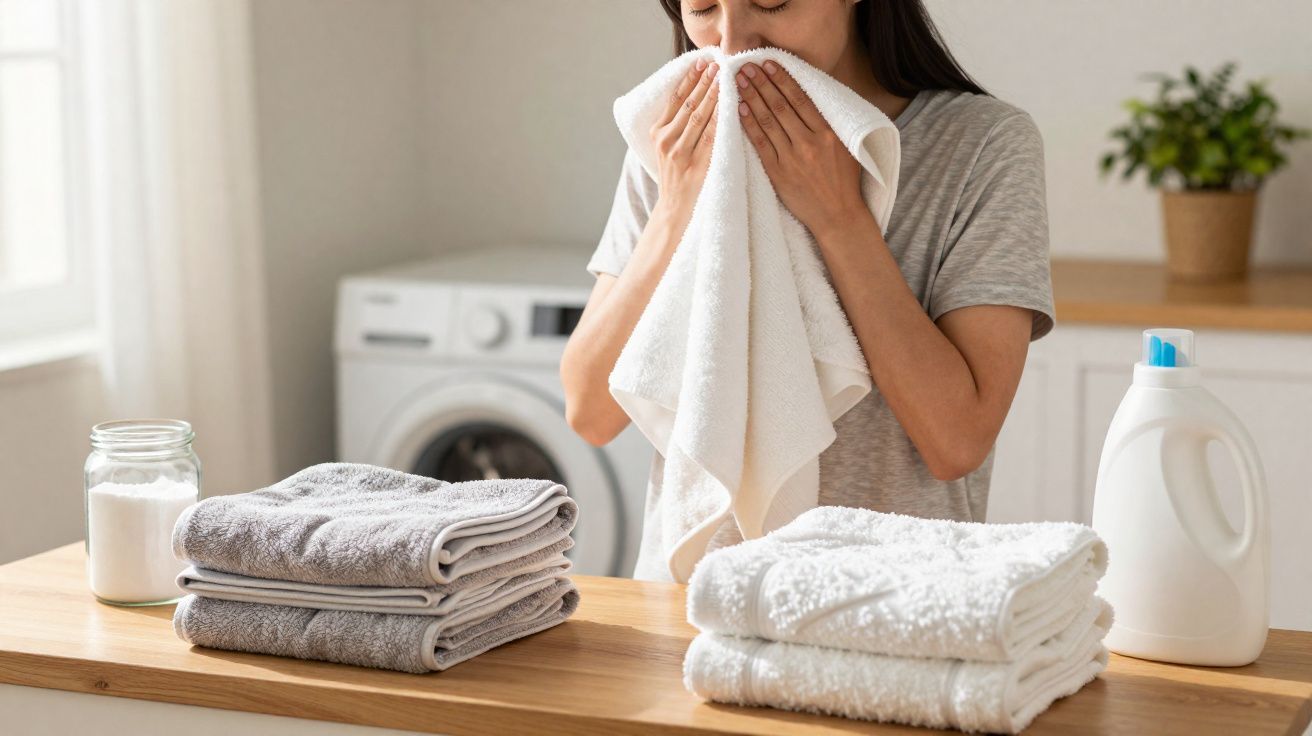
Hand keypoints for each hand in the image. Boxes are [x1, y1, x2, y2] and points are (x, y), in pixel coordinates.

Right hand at [650, 58, 719, 227]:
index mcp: (657, 133)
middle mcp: (666, 141)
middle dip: (704, 82)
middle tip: (718, 63)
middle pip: (688, 103)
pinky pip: (712, 137)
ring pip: (700, 117)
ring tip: (726, 77)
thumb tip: (693, 98)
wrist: (674, 214)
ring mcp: (680, 154)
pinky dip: (721, 119)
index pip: (675, 98)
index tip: (701, 61)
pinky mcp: (696, 166)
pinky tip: (731, 106)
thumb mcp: (667, 151)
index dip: (689, 78)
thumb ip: (676, 127)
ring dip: (713, 95)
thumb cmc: (676, 180)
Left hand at [736, 60, 863, 236]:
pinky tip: (740, 109)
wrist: (838, 216)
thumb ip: (829, 124)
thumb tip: (810, 99)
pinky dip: (749, 125)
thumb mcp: (847, 148)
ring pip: (768, 121)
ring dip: (751, 98)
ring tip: (739, 81)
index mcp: (828, 134)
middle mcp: (809, 143)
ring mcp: (792, 158)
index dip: (782, 79)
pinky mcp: (778, 173)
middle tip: (747, 65)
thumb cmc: (844, 182)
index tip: (769, 63)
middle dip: (761, 83)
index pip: (800, 99)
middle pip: (781, 106)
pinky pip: (760, 144)